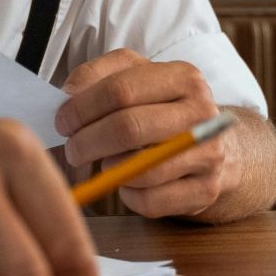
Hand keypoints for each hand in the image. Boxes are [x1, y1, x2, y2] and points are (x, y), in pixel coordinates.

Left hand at [56, 49, 227, 217]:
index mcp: (183, 77)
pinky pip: (151, 201)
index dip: (82, 108)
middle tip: (71, 150)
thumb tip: (69, 94)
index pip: (121, 90)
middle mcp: (201, 113)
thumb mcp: (135, 77)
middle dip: (87, 142)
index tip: (62, 122)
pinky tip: (127, 183)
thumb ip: (98, 75)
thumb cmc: (160, 109)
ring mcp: (209, 154)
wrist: (213, 146)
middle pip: (129, 128)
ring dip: (108, 170)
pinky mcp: (206, 191)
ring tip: (102, 163)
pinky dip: (128, 196)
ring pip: (141, 170)